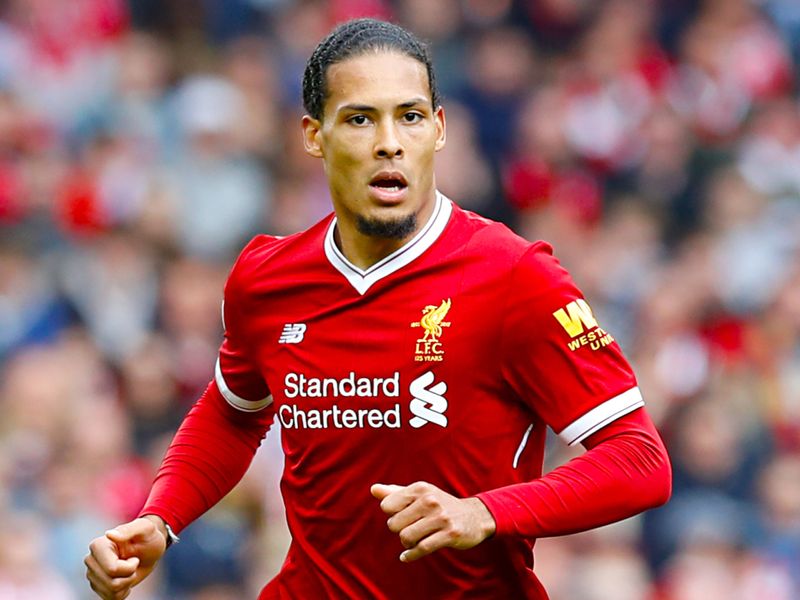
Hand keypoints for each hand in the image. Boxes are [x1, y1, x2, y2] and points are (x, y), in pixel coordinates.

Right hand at [84, 515, 167, 598]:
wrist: (149, 550)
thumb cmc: (148, 536)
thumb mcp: (146, 528)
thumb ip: (129, 530)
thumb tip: (109, 534)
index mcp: (98, 545)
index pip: (112, 569)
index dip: (130, 568)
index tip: (135, 558)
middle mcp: (91, 560)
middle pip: (111, 583)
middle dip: (129, 576)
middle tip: (134, 563)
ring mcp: (93, 574)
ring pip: (111, 592)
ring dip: (127, 583)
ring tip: (130, 570)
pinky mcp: (97, 586)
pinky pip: (111, 598)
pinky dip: (123, 592)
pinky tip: (126, 579)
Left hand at [370, 481, 495, 562]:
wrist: (474, 516)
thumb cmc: (439, 505)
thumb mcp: (419, 494)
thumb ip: (395, 493)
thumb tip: (373, 489)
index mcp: (420, 488)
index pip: (387, 505)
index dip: (391, 515)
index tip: (402, 517)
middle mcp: (430, 500)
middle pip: (394, 524)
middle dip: (399, 531)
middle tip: (409, 530)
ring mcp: (441, 517)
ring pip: (406, 537)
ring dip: (406, 544)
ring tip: (413, 540)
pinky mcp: (450, 534)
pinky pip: (422, 548)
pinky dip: (411, 555)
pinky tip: (406, 556)